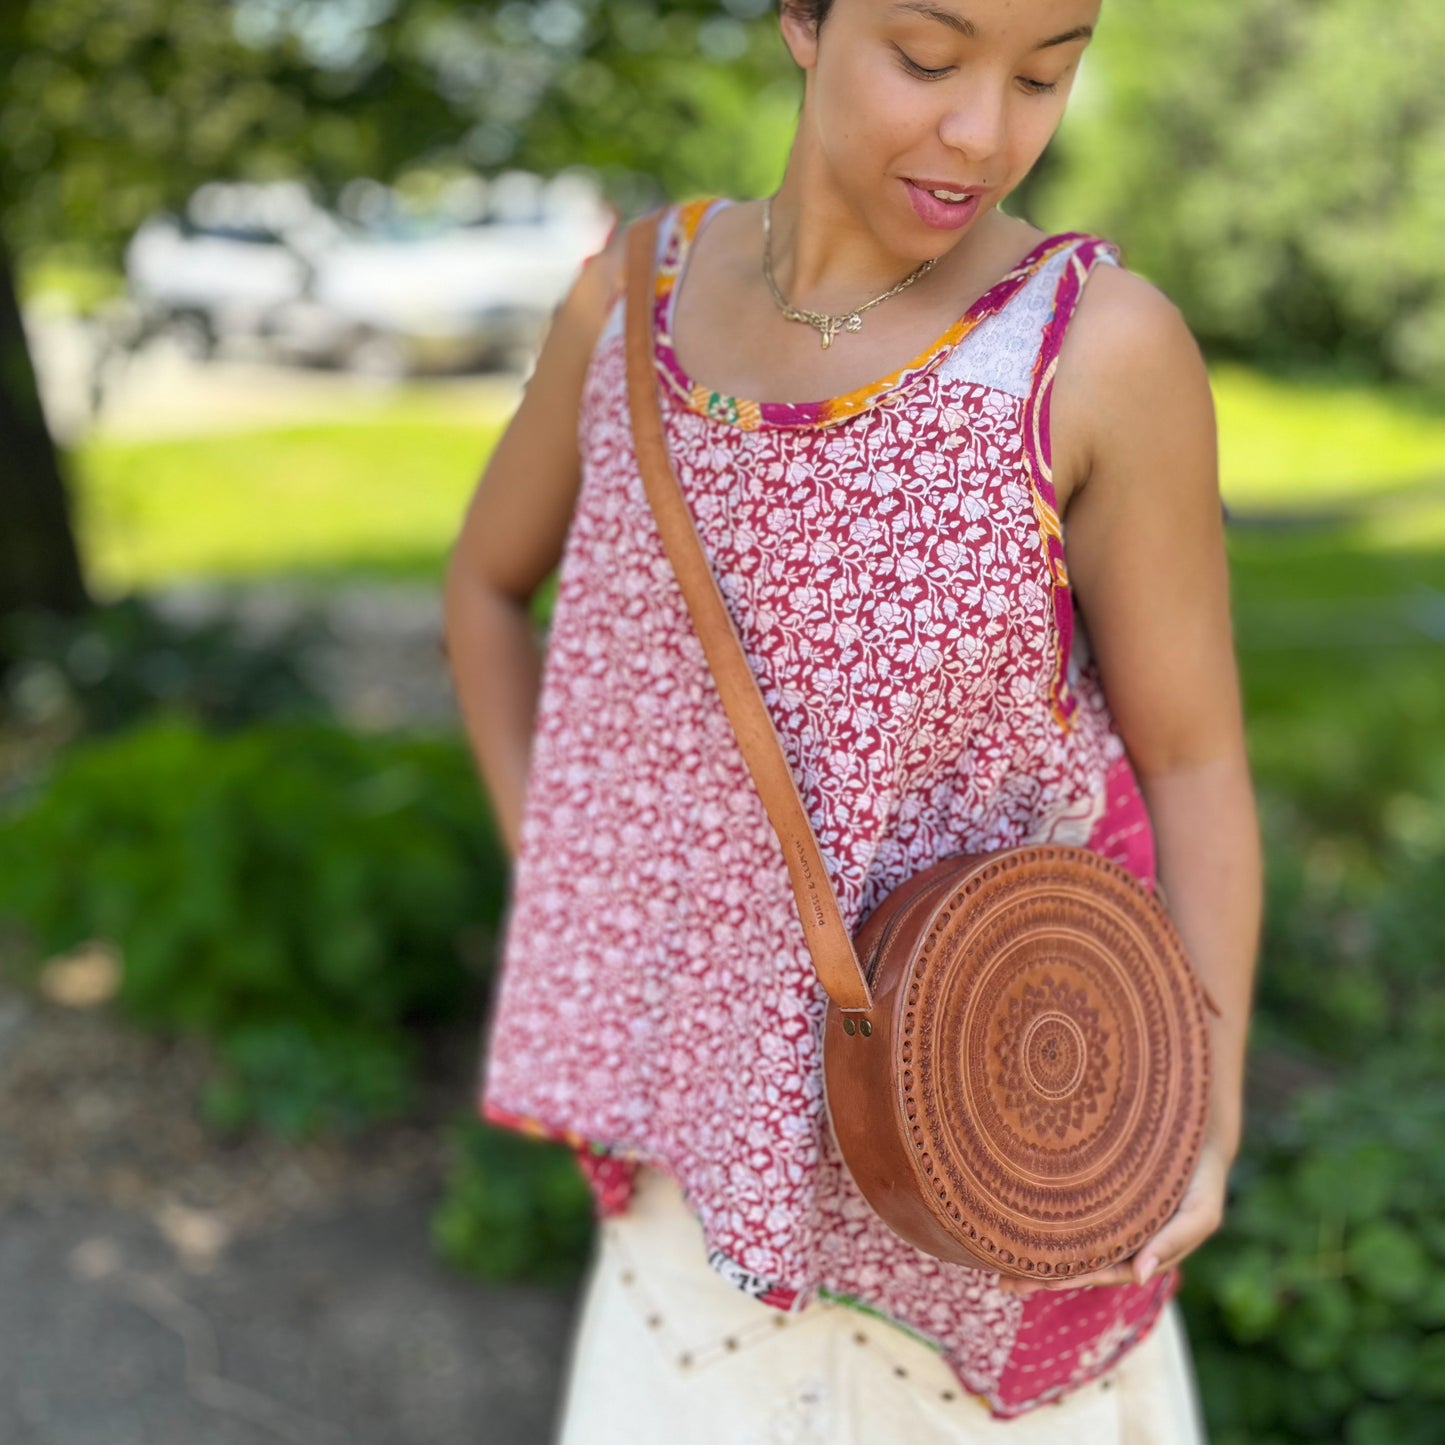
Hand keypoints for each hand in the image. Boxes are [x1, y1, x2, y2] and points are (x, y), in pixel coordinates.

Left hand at [998, 1126, 1233, 1296]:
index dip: (1069, 1277)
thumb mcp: (1200, 1212)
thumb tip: (1139, 1275)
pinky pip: (1068, 1216)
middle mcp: (1120, 1240)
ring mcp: (1108, 1221)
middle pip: (1076, 1263)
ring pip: (1068, 1243)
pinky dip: (1044, 1225)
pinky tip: (1014, 1225)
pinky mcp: (1098, 1196)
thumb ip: (1173, 1242)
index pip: (1099, 1271)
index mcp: (1141, 1251)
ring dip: (1036, 1255)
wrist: (1198, 1135)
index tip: (1039, 1280)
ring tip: (997, 1265)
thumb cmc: (1199, 1178)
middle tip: (1002, 1282)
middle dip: (1042, 1276)